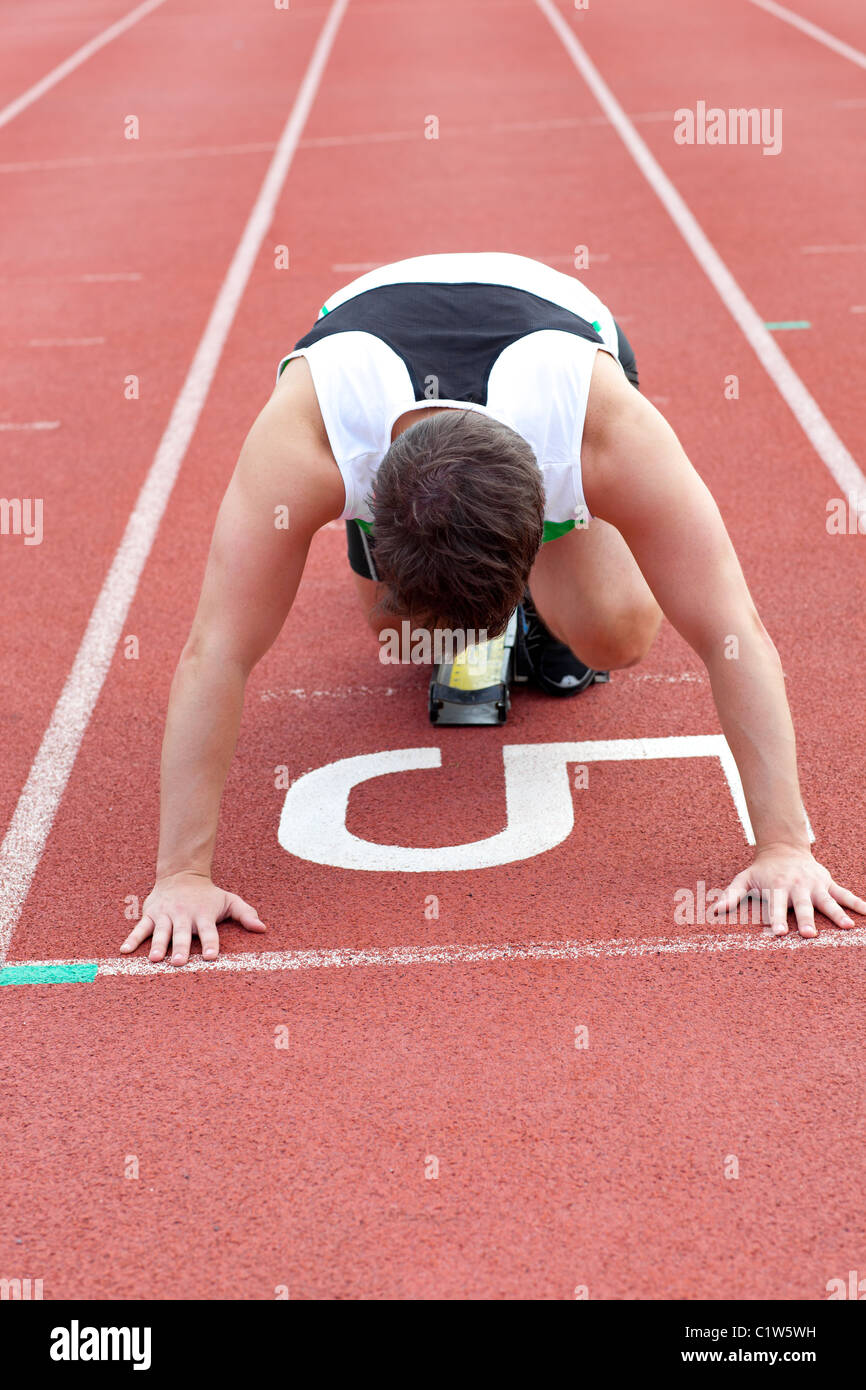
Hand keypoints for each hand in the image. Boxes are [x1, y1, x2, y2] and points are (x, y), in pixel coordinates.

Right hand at [120, 872, 265, 964]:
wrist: (182, 874)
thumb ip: (246, 914)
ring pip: (161, 932)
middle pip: (182, 934)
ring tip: (155, 959)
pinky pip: (140, 928)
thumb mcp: (229, 900)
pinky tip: (124, 951)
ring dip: (158, 945)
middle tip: (178, 962)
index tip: (211, 957)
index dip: (211, 943)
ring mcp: (166, 915)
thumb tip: (262, 929)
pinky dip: (132, 938)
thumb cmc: (208, 895)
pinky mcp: (151, 914)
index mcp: (203, 915)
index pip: (209, 931)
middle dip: (180, 948)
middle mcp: (184, 915)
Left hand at [708, 846, 865, 937]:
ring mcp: (815, 885)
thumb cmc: (762, 871)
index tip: (780, 933)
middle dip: (807, 920)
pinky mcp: (828, 883)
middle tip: (810, 935)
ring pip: (828, 901)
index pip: (776, 907)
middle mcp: (797, 887)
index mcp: (777, 887)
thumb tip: (715, 911)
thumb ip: (731, 895)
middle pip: (803, 906)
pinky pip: (845, 894)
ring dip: (837, 914)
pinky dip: (858, 903)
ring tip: (847, 928)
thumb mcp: (743, 879)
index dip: (777, 920)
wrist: (783, 847)